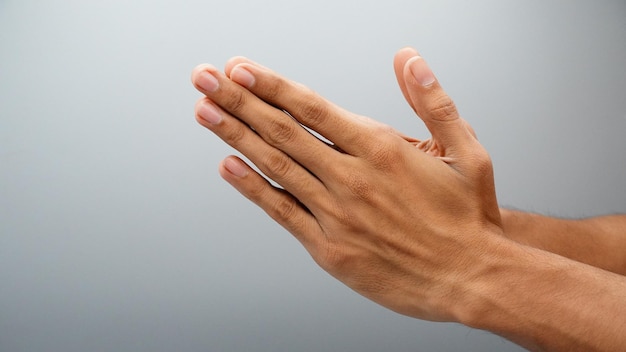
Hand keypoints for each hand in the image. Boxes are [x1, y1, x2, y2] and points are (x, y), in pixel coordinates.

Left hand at [191, 48, 505, 322]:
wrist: (473, 279)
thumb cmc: (469, 219)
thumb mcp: (467, 150)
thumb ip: (433, 101)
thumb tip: (408, 60)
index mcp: (380, 148)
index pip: (312, 108)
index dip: (270, 85)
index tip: (240, 68)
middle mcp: (352, 178)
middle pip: (283, 131)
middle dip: (238, 100)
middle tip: (204, 78)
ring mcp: (337, 214)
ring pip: (276, 166)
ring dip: (235, 135)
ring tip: (205, 111)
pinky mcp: (330, 248)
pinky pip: (282, 212)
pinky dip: (253, 188)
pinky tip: (228, 166)